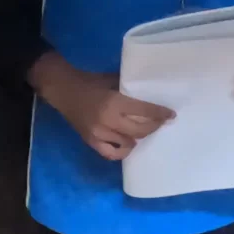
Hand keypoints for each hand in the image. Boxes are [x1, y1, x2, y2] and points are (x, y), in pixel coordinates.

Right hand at [41, 63, 174, 161]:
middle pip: (140, 131)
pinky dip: (122, 152)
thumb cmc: (89, 81)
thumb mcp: (112, 79)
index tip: (171, 115)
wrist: (63, 90)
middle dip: (153, 127)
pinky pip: (110, 154)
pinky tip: (127, 145)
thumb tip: (149, 92)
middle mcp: (108, 121)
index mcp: (114, 102)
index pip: (144, 112)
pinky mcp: (90, 141)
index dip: (160, 114)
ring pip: (128, 144)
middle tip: (160, 123)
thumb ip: (128, 87)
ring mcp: (98, 134)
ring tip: (143, 132)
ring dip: (138, 138)